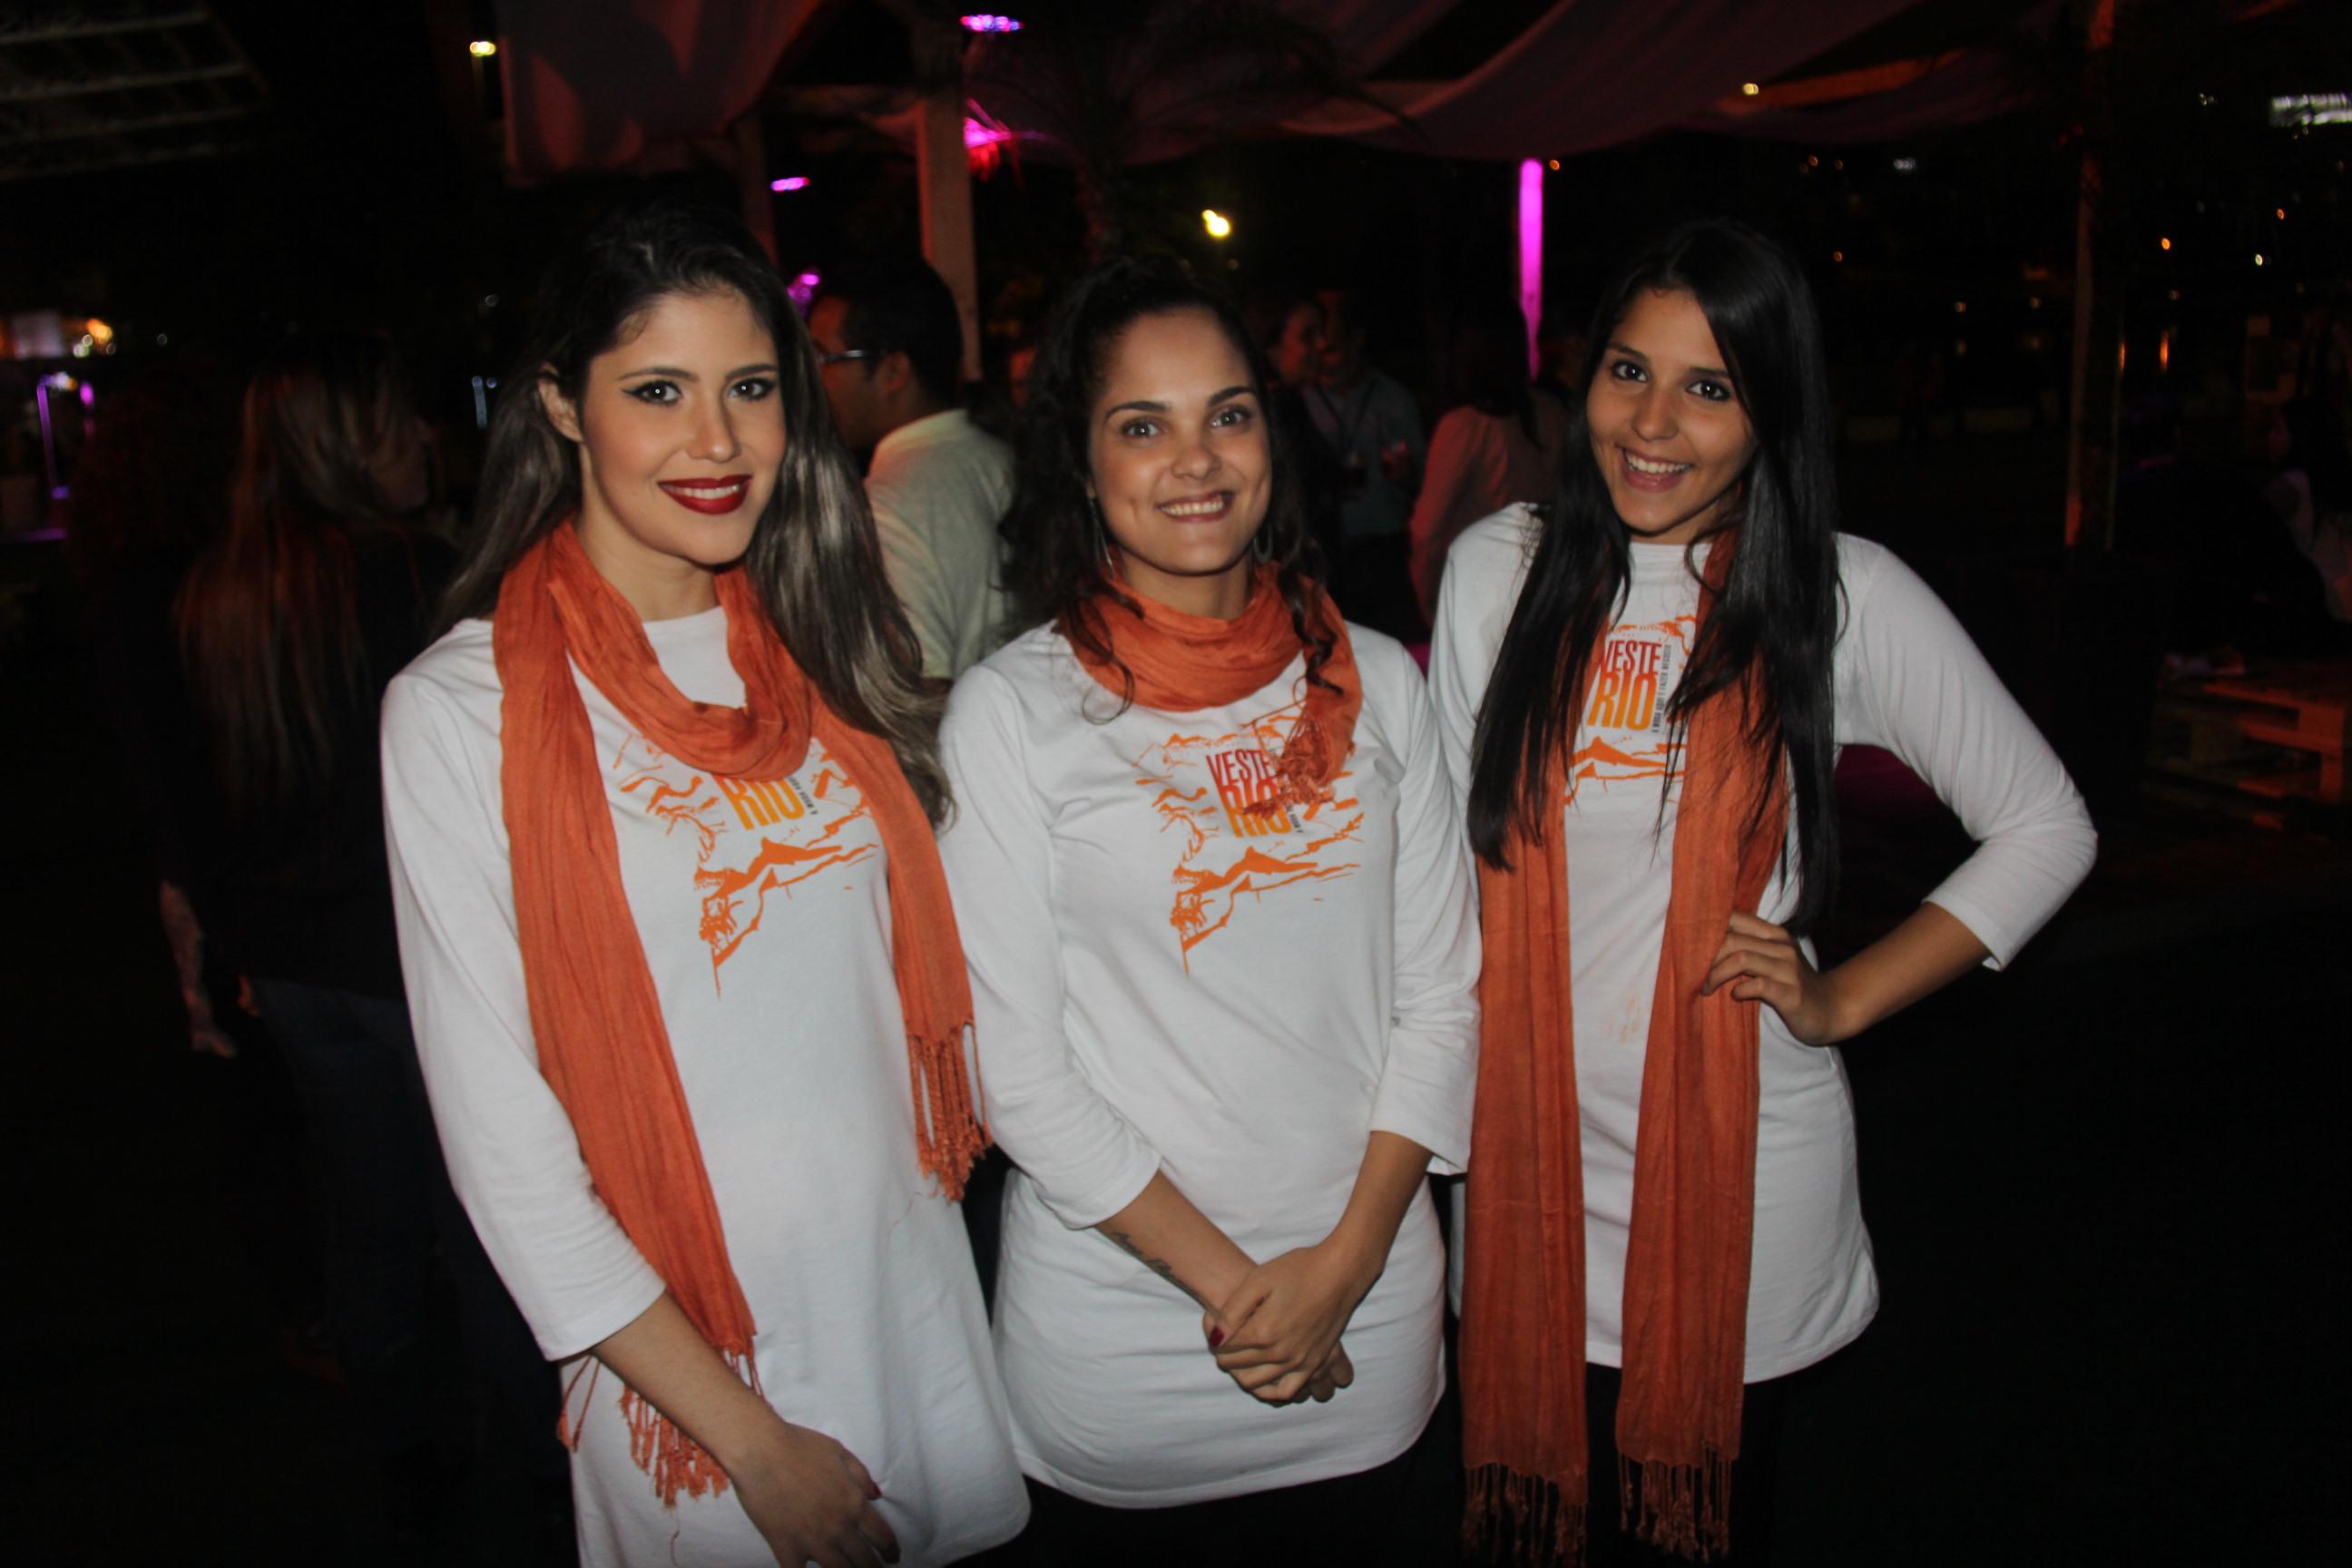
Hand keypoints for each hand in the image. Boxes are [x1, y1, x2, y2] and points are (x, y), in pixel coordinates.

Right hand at [728, 1420, 899, 1567]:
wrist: (761, 1450)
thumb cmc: (800, 1445)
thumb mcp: (839, 1452)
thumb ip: (861, 1476)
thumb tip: (876, 1495)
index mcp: (854, 1503)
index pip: (882, 1536)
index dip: (890, 1550)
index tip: (892, 1556)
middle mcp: (839, 1526)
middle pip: (864, 1560)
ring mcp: (813, 1541)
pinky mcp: (786, 1548)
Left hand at [1203, 1239, 1377, 1404]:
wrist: (1339, 1273)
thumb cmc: (1297, 1270)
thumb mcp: (1258, 1279)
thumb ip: (1233, 1310)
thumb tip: (1216, 1337)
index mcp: (1262, 1331)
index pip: (1223, 1349)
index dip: (1214, 1339)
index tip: (1214, 1326)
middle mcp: (1279, 1353)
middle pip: (1237, 1367)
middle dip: (1225, 1355)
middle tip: (1225, 1340)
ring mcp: (1298, 1362)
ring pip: (1256, 1383)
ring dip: (1242, 1372)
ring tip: (1241, 1354)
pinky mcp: (1313, 1364)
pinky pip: (1287, 1391)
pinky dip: (1270, 1390)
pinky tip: (1264, 1377)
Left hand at [1703, 910, 1844, 1044]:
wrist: (1832, 1009)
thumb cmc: (1792, 985)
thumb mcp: (1771, 961)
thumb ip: (1747, 949)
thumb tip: (1704, 947)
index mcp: (1774, 935)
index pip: (1735, 918)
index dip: (1707, 930)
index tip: (1689, 948)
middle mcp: (1782, 946)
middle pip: (1732, 940)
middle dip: (1706, 959)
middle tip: (1695, 977)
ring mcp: (1789, 969)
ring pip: (1742, 959)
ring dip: (1717, 975)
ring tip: (1707, 989)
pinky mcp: (1792, 993)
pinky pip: (1759, 985)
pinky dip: (1740, 990)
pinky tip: (1736, 996)